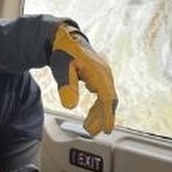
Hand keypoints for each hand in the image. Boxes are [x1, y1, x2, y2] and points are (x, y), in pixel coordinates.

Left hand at [49, 21, 117, 135]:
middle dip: (102, 118)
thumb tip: (70, 106)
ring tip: (88, 127)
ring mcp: (104, 75)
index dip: (108, 115)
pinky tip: (91, 113)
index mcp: (98, 72)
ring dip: (99, 114)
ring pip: (106, 99)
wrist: (66, 39)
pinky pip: (103, 95)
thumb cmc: (64, 52)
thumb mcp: (62, 69)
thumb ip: (66, 86)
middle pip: (109, 101)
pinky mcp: (100, 77)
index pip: (107, 97)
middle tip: (91, 132)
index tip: (107, 130)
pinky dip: (98, 106)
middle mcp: (105, 74)